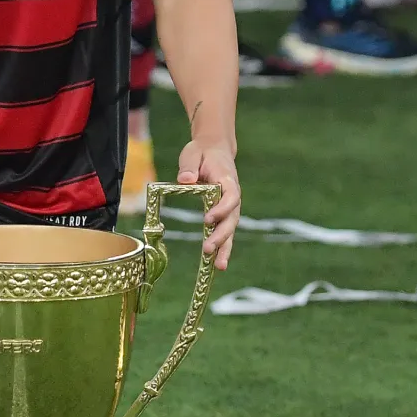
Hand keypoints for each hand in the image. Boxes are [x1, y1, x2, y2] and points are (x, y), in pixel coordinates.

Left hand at [175, 138, 240, 270]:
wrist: (215, 150)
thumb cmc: (202, 152)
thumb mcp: (192, 153)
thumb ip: (189, 166)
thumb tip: (185, 180)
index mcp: (227, 179)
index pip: (230, 196)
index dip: (222, 209)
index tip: (208, 219)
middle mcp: (232, 195)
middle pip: (231, 218)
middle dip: (221, 235)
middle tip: (208, 249)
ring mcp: (230, 206)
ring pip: (230, 229)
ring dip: (225, 247)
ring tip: (219, 267)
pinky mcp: (224, 213)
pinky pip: (224, 231)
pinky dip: (222, 247)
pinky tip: (216, 264)